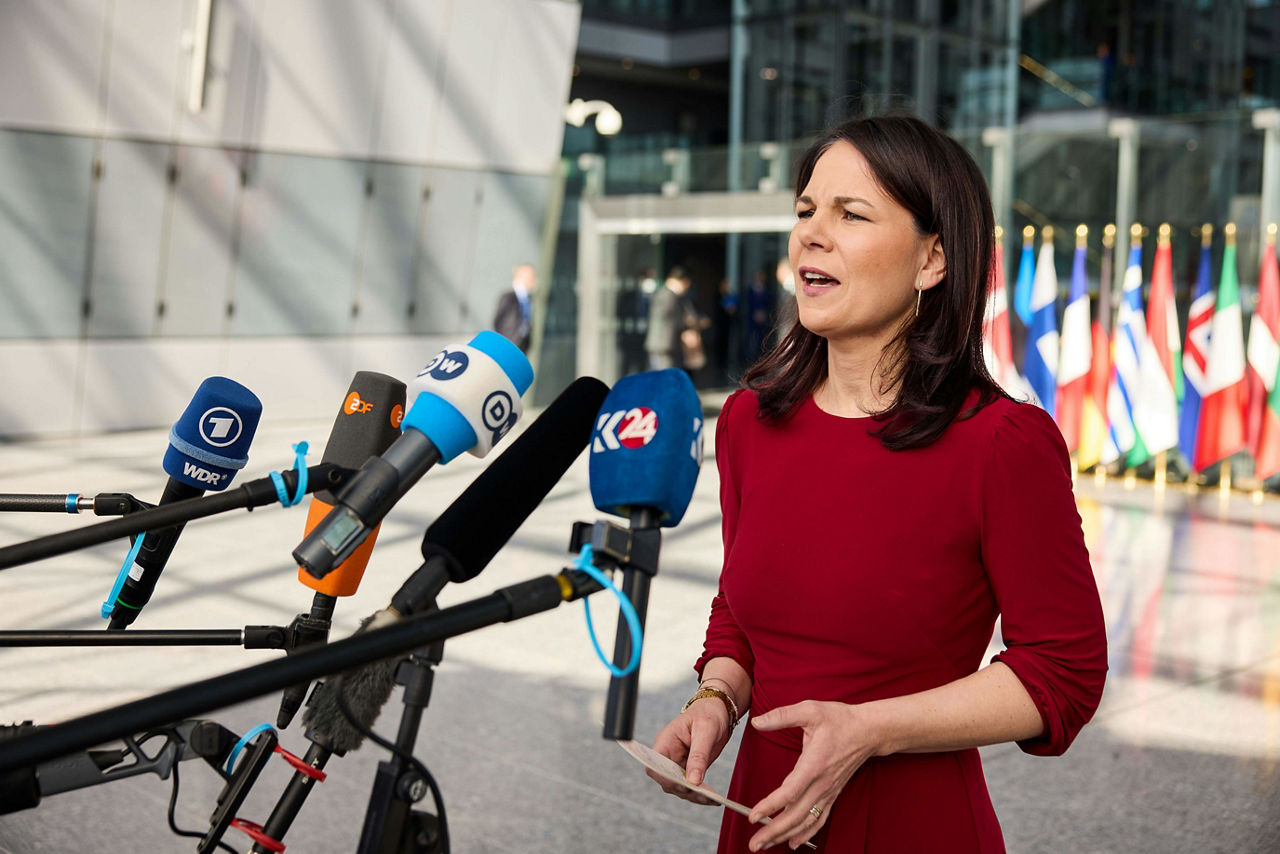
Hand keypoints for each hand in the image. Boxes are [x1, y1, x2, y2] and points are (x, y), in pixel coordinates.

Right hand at [645, 697, 732, 805]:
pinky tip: (714, 798)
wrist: (718, 710)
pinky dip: (700, 794)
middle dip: (684, 791)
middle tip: (706, 796)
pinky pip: (690, 786)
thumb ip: (698, 756)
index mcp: (664, 742)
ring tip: (713, 799)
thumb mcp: (705, 732)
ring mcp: (677, 764)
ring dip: (694, 796)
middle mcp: (667, 755)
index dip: (665, 779)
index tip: (684, 786)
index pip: (654, 767)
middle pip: (667, 781)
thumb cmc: (708, 714)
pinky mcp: (688, 769)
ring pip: (679, 788)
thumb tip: (693, 782)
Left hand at [745, 701, 879, 851]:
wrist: (870, 731)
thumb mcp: (810, 710)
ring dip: (785, 835)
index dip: (771, 806)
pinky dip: (806, 833)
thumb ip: (782, 716)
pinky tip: (793, 842)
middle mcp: (822, 783)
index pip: (790, 792)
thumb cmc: (840, 719)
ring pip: (806, 821)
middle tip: (754, 843)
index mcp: (814, 764)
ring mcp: (829, 791)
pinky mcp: (833, 794)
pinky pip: (819, 819)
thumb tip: (757, 722)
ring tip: (765, 845)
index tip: (753, 816)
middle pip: (796, 815)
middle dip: (773, 831)